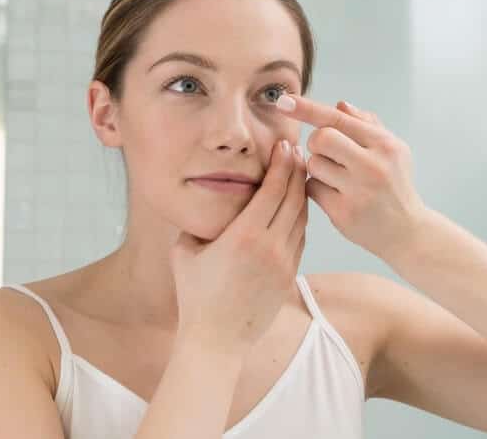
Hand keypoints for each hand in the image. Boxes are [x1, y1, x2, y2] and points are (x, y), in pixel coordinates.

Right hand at [169, 139, 307, 357]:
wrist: (217, 340)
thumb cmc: (195, 295)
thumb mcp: (184, 251)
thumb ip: (196, 223)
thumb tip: (201, 202)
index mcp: (245, 236)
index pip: (273, 190)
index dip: (282, 165)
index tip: (285, 146)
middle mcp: (271, 247)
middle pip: (294, 199)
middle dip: (297, 172)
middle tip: (297, 151)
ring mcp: (284, 263)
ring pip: (302, 219)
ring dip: (302, 194)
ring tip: (300, 174)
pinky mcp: (290, 277)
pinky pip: (301, 239)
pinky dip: (300, 219)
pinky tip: (296, 208)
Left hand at [275, 93, 426, 261]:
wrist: (407, 231)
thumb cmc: (394, 185)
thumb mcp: (392, 151)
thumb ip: (366, 124)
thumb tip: (339, 106)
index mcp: (384, 145)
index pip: (338, 119)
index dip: (307, 109)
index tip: (283, 102)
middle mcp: (373, 165)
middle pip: (321, 138)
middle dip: (316, 143)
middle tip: (328, 154)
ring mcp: (358, 190)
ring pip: (313, 164)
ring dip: (318, 168)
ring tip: (337, 178)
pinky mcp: (343, 212)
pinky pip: (311, 188)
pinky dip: (316, 189)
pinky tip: (335, 195)